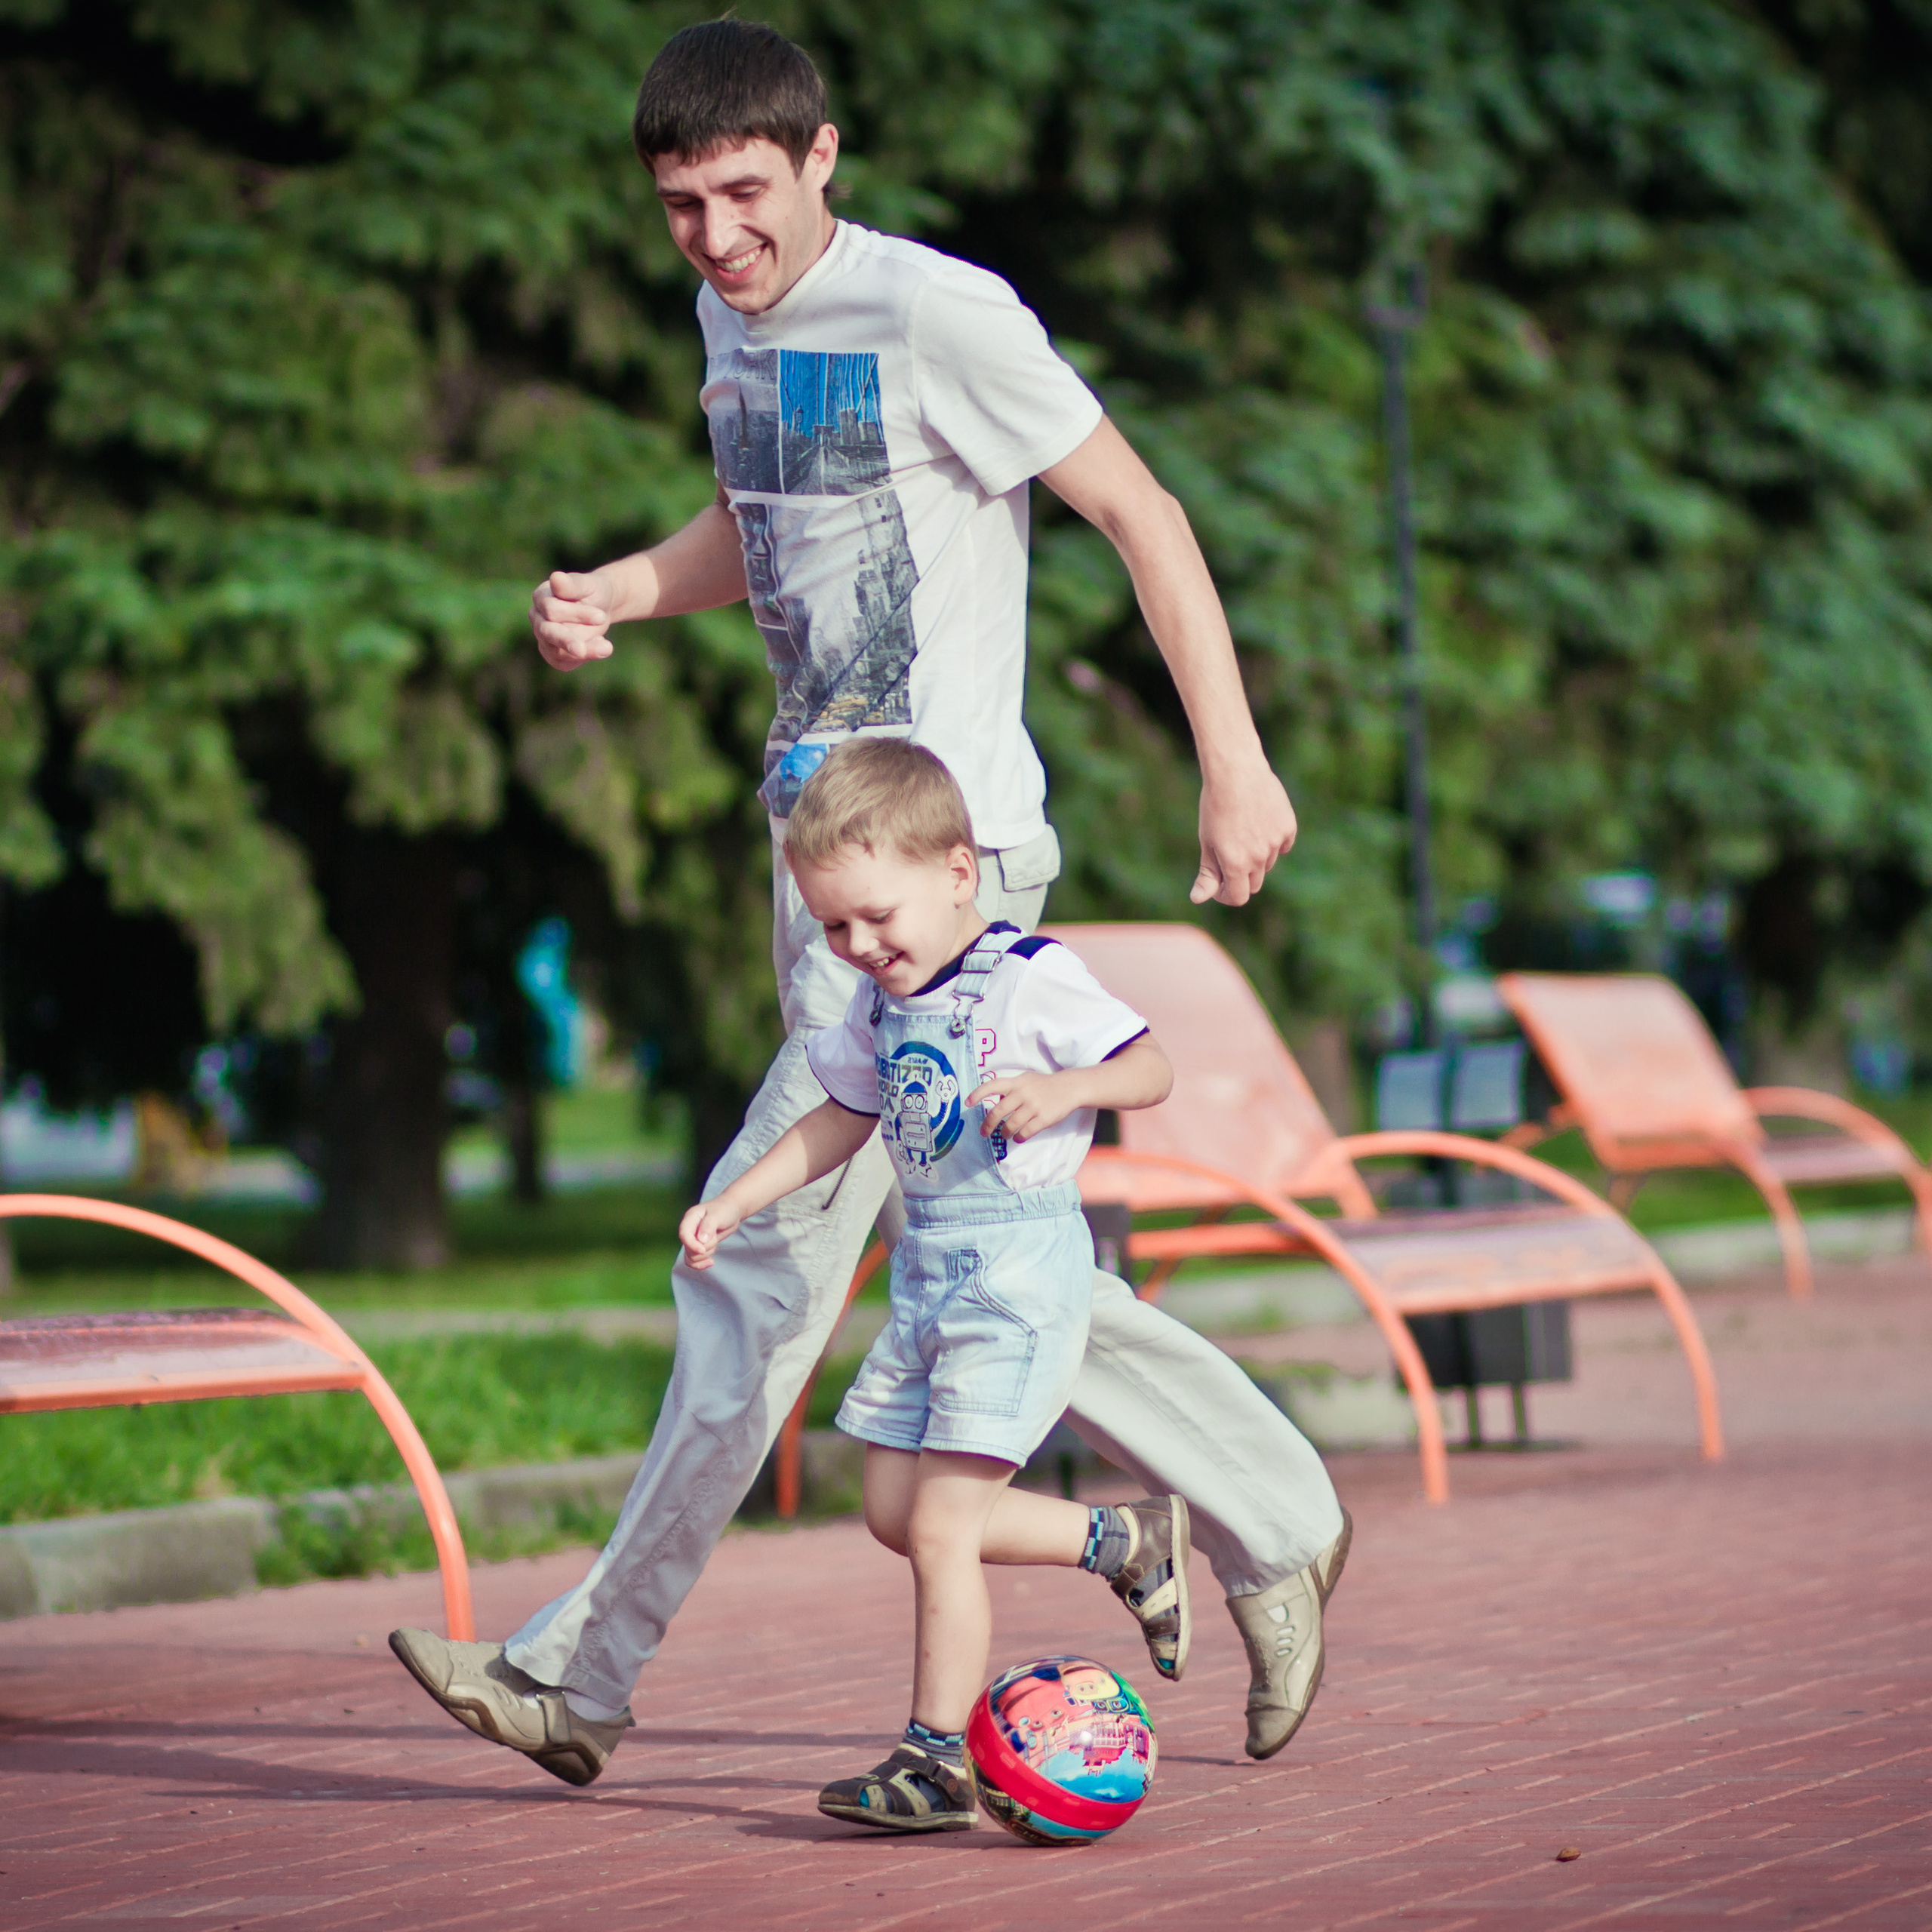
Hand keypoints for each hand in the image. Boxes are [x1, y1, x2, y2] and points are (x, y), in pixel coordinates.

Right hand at [531, 568, 619, 670]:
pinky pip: (562, 663)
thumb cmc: (593, 592)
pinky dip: (581, 660)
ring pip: (556, 652)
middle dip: (568, 641)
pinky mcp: (552, 653)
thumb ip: (573, 585)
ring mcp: (543, 637)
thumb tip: (556, 577)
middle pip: (547, 632)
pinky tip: (598, 647)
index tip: (601, 617)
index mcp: (541, 596)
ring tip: (607, 647)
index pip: (552, 610)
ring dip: (584, 652)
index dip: (577, 614)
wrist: (601, 608)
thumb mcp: (589, 585)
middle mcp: (537, 618)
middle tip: (586, 650)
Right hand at [678, 1198, 742, 1269]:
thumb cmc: (725, 1209)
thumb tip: (701, 1240)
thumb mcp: (718, 1215)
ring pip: (692, 1257)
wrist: (732, 1210)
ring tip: (716, 1239)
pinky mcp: (699, 1246)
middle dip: (705, 1248)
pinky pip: (694, 1261)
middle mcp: (689, 1229)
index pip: (684, 1235)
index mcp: (690, 1218)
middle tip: (716, 1236)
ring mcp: (693, 1238)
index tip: (703, 1250)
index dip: (692, 1245)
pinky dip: (702, 1263)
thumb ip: (708, 1226)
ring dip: (707, 1253)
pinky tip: (711, 1262)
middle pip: (688, 1249)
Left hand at [968, 1070, 1081, 1144]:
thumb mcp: (1026, 1079)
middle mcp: (1023, 1093)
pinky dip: (1019, 1138)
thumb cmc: (1043, 1085)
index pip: (992, 1086)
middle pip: (998, 1111)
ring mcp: (1033, 1106)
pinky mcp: (1044, 1118)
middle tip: (984, 1133)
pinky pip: (1026, 1132)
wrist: (1070, 1088)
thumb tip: (995, 1100)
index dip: (978, 1094)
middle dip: (988, 1124)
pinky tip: (1019, 1138)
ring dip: (1005, 1133)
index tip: (968, 1103)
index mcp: (1016, 1082)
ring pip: (1011, 1125)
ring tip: (1005, 1135)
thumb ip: (1011, 1088)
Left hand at [1193, 762, 1297, 906]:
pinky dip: (1272, 842)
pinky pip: (1282, 845)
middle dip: (1240, 878)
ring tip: (1241, 832)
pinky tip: (1259, 824)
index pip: (1238, 897)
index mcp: (1236, 864)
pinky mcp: (1288, 827)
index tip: (1218, 885)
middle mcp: (1259, 857)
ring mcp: (1275, 842)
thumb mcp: (1207, 841)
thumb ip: (1207, 873)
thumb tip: (1198, 899)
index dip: (1226, 895)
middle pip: (1254, 884)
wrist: (1236, 770)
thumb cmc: (1215, 806)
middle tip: (1227, 857)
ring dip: (1255, 859)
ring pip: (1267, 864)